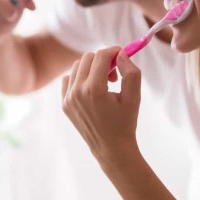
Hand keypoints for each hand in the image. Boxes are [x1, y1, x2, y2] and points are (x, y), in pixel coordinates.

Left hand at [61, 47, 141, 161]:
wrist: (111, 148)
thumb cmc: (125, 122)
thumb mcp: (134, 97)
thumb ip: (131, 72)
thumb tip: (120, 54)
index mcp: (95, 89)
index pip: (101, 56)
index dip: (113, 51)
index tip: (122, 56)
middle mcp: (77, 92)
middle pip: (88, 57)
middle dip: (103, 60)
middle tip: (114, 75)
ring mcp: (68, 98)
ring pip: (77, 66)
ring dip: (91, 68)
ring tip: (104, 83)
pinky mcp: (64, 104)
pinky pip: (68, 79)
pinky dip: (79, 78)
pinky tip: (91, 89)